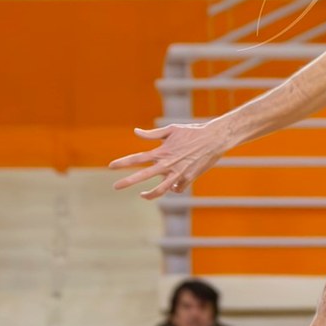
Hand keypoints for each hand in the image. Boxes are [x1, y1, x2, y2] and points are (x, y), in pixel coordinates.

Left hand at [110, 121, 232, 199]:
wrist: (214, 139)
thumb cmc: (192, 131)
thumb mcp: (171, 130)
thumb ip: (152, 134)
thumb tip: (136, 132)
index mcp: (162, 151)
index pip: (138, 158)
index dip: (123, 162)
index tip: (111, 166)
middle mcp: (168, 164)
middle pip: (143, 176)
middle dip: (128, 181)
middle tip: (115, 187)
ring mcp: (178, 174)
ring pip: (160, 190)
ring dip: (149, 195)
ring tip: (142, 195)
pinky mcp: (188, 179)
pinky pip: (176, 188)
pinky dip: (172, 188)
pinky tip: (170, 186)